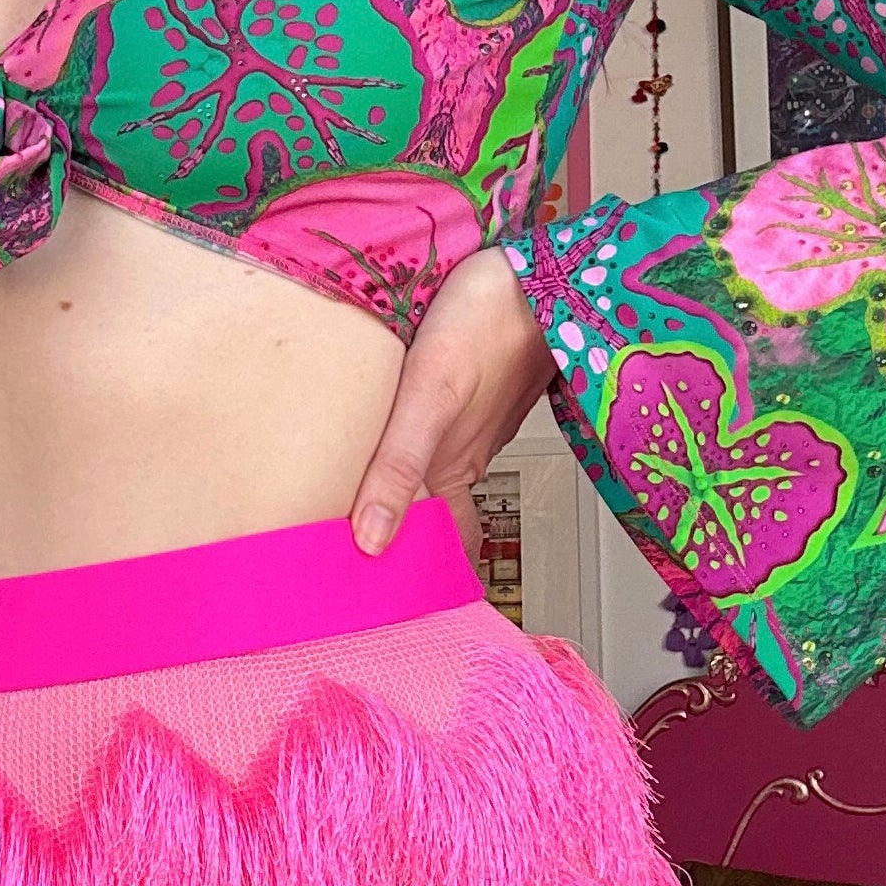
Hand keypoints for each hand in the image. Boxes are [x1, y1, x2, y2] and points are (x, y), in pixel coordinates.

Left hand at [351, 246, 558, 559]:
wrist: (541, 268)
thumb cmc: (486, 319)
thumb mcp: (430, 397)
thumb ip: (400, 467)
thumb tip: (371, 542)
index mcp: (453, 475)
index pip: (439, 555)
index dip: (415, 589)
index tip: (377, 617)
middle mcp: (457, 462)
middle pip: (427, 528)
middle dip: (396, 557)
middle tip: (344, 583)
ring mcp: (460, 432)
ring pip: (425, 490)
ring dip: (396, 514)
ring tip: (348, 535)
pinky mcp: (458, 401)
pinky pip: (426, 450)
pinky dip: (402, 470)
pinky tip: (377, 461)